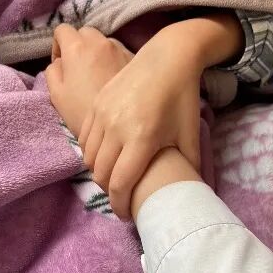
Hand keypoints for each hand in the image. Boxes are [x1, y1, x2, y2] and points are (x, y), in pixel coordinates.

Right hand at [45, 24, 132, 137]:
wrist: (119, 129)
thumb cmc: (83, 114)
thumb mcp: (57, 95)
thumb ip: (53, 71)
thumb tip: (59, 62)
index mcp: (78, 48)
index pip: (62, 30)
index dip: (57, 46)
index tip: (61, 65)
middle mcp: (101, 42)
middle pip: (85, 33)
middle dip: (79, 46)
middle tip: (79, 70)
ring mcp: (121, 50)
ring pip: (105, 43)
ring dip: (98, 54)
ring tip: (98, 77)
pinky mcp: (135, 61)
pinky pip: (120, 54)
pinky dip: (114, 62)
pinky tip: (113, 82)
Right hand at [79, 29, 201, 218]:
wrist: (168, 57)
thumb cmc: (182, 98)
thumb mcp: (189, 134)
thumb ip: (189, 166)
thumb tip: (189, 191)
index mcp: (141, 139)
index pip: (120, 184)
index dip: (120, 205)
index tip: (126, 214)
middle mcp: (116, 128)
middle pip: (100, 174)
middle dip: (109, 192)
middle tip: (121, 196)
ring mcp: (102, 114)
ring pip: (88, 157)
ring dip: (98, 172)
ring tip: (113, 176)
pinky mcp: (96, 104)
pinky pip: (84, 138)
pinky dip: (91, 152)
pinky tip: (104, 154)